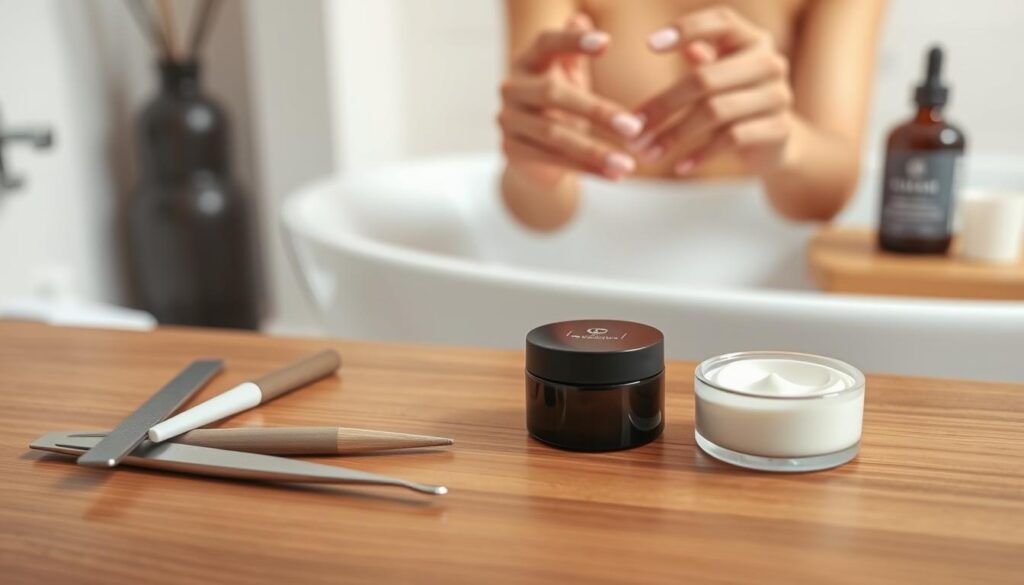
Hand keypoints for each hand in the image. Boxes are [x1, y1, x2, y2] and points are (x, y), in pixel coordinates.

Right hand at [498, 15, 644, 180]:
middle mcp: (511, 88)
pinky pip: (553, 159)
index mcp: (527, 61)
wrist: (533, 156)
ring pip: (555, 134)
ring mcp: (508, 121)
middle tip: (635, 128)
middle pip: (553, 94)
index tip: (607, 43)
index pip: (546, 43)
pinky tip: (615, 176)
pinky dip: (587, 169)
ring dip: (596, 151)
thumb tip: (581, 18)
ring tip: (629, 164)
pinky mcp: (511, 150)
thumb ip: (574, 53)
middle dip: (598, 111)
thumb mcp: (568, 77)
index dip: (573, 42)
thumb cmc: (559, 107)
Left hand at [632, 7, 795, 175]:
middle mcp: (769, 62)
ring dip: (675, 135)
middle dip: (664, 105)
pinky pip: (732, 139)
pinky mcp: (779, 128)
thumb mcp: (717, 75)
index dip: (687, 29)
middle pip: (705, 78)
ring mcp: (777, 95)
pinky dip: (701, 153)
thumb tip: (656, 42)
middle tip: (633, 128)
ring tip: (647, 152)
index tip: (649, 46)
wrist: (776, 141)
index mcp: (752, 39)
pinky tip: (679, 166)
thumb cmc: (735, 100)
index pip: (721, 22)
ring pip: (715, 111)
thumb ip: (695, 60)